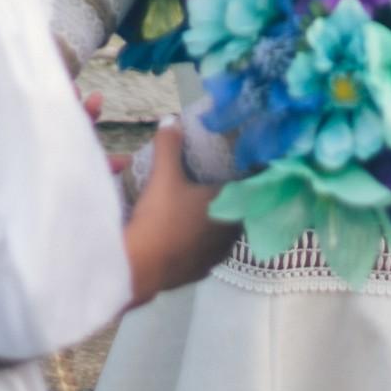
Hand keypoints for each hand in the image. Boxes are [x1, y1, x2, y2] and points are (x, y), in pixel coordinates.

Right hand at [121, 118, 239, 306]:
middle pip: (240, 209)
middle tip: (221, 181)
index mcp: (228, 206)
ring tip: (203, 207)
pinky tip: (190, 234)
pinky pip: (210, 250)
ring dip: (219, 220)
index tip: (246, 163)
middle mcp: (230, 233)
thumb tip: (171, 119)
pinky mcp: (202, 272)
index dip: (251, 174)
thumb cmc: (159, 218)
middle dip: (233, 196)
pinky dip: (204, 240)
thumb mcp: (163, 176)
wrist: (139, 268)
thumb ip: (169, 145)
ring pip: (226, 233)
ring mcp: (217, 256)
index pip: (251, 186)